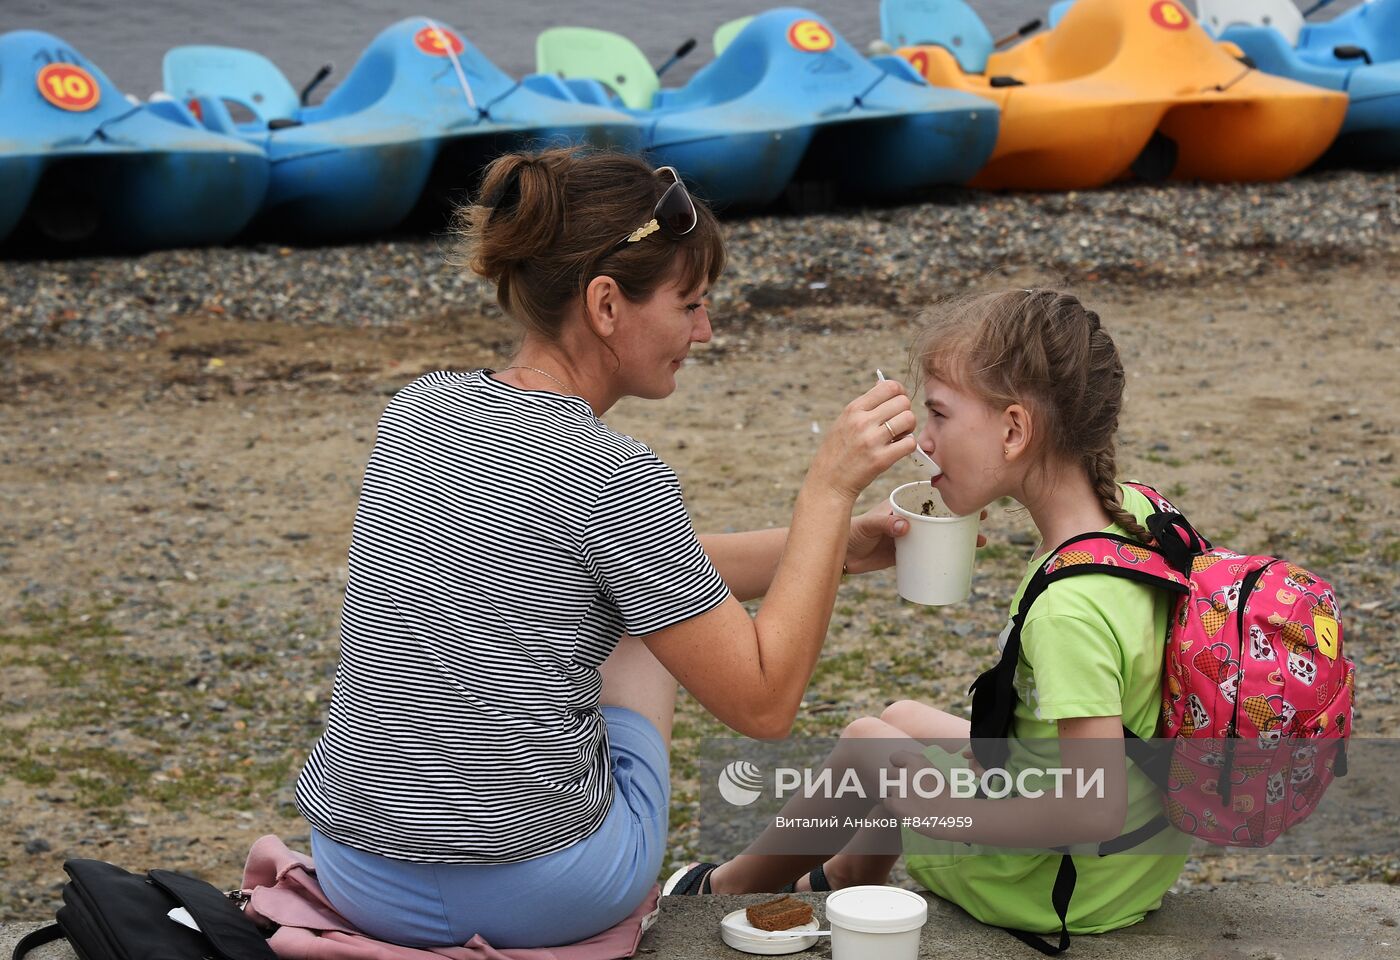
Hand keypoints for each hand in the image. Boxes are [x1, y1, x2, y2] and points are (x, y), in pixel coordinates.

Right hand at [807, 380, 913, 503]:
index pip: (888, 386)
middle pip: (903, 402)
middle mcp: (862, 421)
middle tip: (899, 424)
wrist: (828, 483)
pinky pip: (910, 443)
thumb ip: (864, 406)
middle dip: (905, 411)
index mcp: (853, 409)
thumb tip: (883, 384)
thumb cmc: (837, 452)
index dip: (899, 393)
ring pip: (909, 419)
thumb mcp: (843, 422)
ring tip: (899, 436)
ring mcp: (871, 440)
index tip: (897, 404)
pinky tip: (898, 449)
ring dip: (909, 428)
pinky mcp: (881, 460)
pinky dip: (908, 446)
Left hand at [844, 506, 989, 574]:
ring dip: (959, 535)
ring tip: (980, 540)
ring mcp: (910, 535)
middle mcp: (909, 517)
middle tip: (983, 517)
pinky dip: (946, 554)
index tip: (967, 494)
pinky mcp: (908, 553)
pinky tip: (961, 558)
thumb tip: (905, 526)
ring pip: (940, 533)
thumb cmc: (851, 532)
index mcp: (901, 503)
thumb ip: (884, 523)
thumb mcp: (867, 525)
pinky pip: (931, 552)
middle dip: (962, 514)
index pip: (929, 494)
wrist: (841, 555)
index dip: (949, 493)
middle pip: (941, 513)